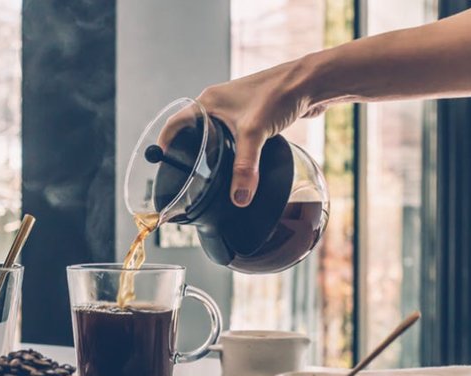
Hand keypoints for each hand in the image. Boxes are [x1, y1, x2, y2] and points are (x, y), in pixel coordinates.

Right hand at [161, 58, 320, 206]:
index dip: (165, 143)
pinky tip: (237, 163)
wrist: (310, 82)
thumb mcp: (254, 134)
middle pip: (193, 130)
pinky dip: (232, 149)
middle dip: (188, 151)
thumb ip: (244, 168)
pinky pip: (234, 135)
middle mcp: (218, 103)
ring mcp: (235, 109)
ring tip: (208, 172)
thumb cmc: (278, 94)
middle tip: (185, 172)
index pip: (176, 123)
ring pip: (215, 134)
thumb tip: (239, 198)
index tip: (161, 162)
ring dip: (211, 151)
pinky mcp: (252, 115)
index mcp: (208, 102)